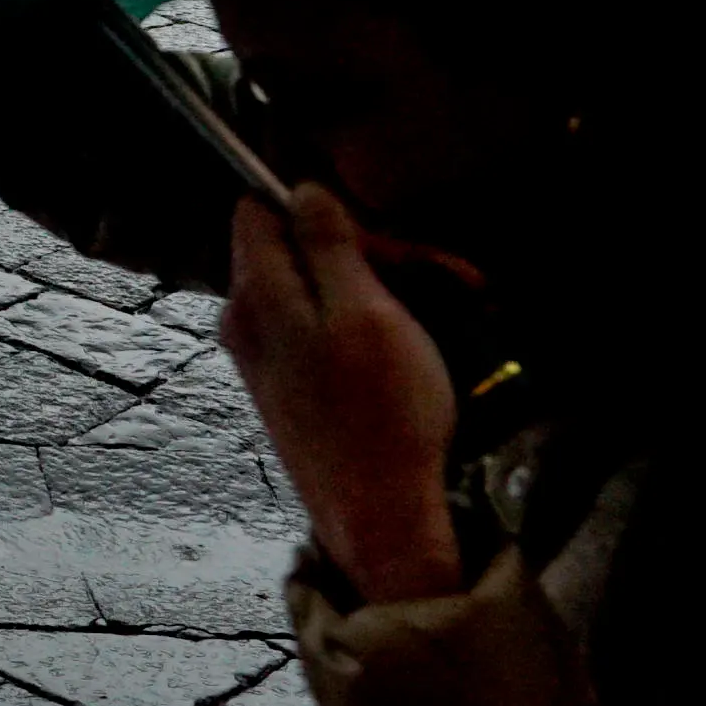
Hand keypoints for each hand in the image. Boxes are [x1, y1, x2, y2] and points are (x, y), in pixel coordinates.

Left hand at [223, 184, 462, 603]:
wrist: (378, 516)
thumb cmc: (382, 413)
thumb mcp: (364, 312)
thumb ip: (327, 247)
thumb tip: (301, 190)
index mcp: (256, 294)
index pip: (261, 210)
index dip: (324, 211)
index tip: (382, 239)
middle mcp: (245, 320)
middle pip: (300, 253)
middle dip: (375, 255)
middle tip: (452, 277)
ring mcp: (264, 356)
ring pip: (322, 292)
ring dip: (389, 290)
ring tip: (460, 303)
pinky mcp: (288, 386)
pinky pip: (325, 331)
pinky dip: (374, 325)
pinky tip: (425, 340)